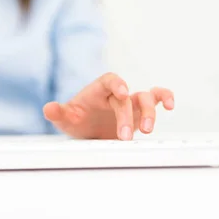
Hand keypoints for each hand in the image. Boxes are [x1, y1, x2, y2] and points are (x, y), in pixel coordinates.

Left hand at [43, 73, 174, 139]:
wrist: (87, 130)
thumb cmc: (77, 120)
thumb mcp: (65, 119)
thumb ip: (58, 113)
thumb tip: (48, 108)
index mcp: (98, 90)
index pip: (109, 80)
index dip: (117, 83)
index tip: (122, 93)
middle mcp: (117, 93)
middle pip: (127, 97)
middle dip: (126, 116)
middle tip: (124, 137)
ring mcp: (130, 101)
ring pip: (147, 98)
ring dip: (150, 113)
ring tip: (146, 131)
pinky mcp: (140, 111)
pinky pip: (158, 98)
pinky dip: (166, 98)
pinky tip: (170, 107)